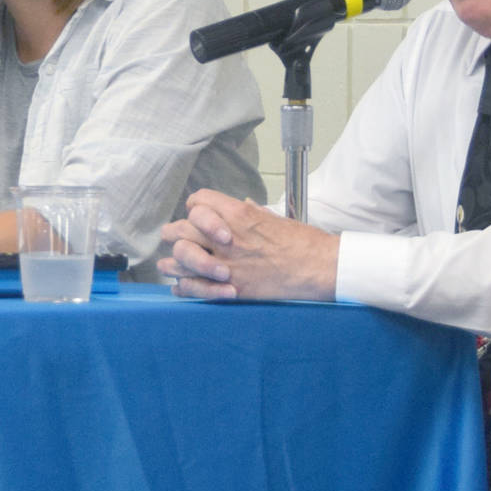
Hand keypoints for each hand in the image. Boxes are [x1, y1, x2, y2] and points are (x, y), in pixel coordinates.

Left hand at [156, 189, 339, 300]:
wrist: (320, 269)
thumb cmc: (304, 243)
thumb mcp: (275, 218)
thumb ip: (252, 213)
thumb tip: (242, 206)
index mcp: (238, 214)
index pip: (198, 201)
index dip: (195, 207)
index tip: (196, 215)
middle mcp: (226, 237)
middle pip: (181, 229)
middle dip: (176, 233)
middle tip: (177, 238)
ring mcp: (226, 264)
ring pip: (180, 257)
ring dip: (173, 262)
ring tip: (170, 265)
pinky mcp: (231, 289)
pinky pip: (192, 287)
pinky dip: (183, 287)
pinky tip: (182, 286)